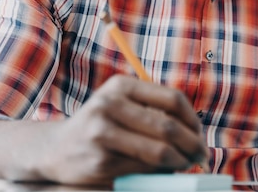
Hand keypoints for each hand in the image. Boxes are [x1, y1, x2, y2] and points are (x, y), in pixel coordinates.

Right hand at [33, 75, 207, 184]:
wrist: (56, 148)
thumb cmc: (102, 124)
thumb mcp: (123, 103)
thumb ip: (154, 109)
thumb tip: (196, 132)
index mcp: (121, 85)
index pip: (172, 99)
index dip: (193, 119)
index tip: (200, 133)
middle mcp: (110, 104)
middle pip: (168, 126)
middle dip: (192, 144)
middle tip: (202, 155)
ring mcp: (103, 132)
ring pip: (158, 150)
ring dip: (180, 160)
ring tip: (187, 163)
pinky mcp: (100, 160)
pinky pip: (143, 167)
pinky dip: (161, 171)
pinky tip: (165, 170)